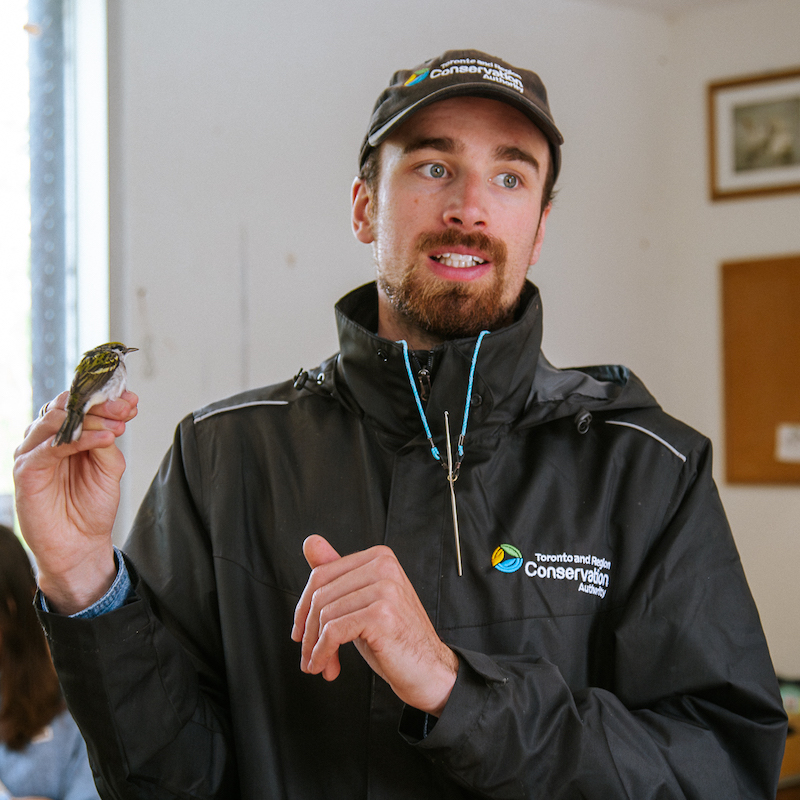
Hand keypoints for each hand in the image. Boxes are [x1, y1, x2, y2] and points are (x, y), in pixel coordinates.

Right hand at [13, 390, 137, 613]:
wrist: (80, 543)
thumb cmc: (92, 506)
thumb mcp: (109, 466)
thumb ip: (108, 438)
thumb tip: (118, 413)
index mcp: (66, 433)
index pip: (79, 403)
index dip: (105, 398)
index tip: (131, 399)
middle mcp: (47, 438)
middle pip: (67, 405)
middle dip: (99, 404)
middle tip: (125, 409)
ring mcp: (33, 452)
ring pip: (56, 420)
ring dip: (92, 420)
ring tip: (118, 427)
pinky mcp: (27, 470)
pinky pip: (51, 446)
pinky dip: (80, 439)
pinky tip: (105, 439)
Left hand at [291, 535, 457, 715]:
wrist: (429, 670)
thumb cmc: (394, 638)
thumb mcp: (360, 602)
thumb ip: (336, 572)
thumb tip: (309, 541)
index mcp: (379, 557)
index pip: (321, 574)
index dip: (303, 607)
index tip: (300, 632)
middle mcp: (383, 566)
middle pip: (320, 594)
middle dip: (308, 630)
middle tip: (307, 654)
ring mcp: (385, 588)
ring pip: (325, 614)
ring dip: (315, 646)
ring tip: (320, 664)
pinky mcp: (381, 614)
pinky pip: (334, 632)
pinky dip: (323, 653)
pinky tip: (326, 666)